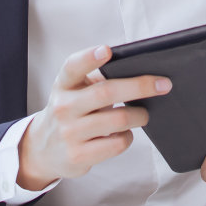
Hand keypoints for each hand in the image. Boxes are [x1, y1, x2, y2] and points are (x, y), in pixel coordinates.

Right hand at [17, 45, 169, 189]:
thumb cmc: (70, 112)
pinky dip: (128, 136)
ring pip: (118, 119)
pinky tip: (125, 133)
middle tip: (163, 85)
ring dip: (140, 116)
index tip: (107, 50)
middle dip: (140, 86)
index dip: (89, 57)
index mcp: (63, 85)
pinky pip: (117, 143)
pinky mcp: (79, 155)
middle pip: (106, 92)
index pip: (73, 67)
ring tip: (143, 114)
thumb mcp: (73, 91)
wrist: (43, 148)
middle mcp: (64, 107)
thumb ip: (97, 79)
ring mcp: (70, 132)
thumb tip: (139, 72)